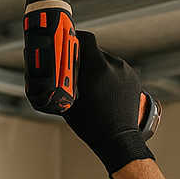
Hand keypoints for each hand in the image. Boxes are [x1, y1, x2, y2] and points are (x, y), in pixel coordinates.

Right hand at [65, 31, 155, 176]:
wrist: (118, 140)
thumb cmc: (93, 126)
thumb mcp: (69, 103)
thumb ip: (60, 85)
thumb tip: (45, 76)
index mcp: (97, 68)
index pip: (85, 39)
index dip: (74, 38)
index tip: (67, 42)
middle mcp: (114, 66)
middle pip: (95, 51)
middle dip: (84, 58)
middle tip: (74, 70)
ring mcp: (126, 72)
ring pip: (106, 61)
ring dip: (97, 68)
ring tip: (90, 85)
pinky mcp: (133, 79)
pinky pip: (117, 70)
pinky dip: (109, 75)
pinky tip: (103, 90)